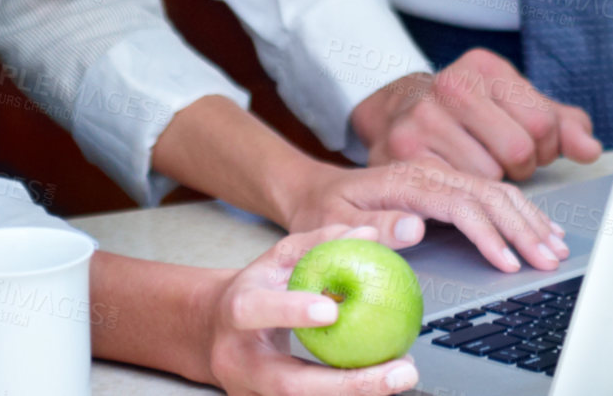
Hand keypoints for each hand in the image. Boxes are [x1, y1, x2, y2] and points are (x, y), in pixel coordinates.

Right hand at [206, 225, 418, 395]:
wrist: (211, 332)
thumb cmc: (255, 288)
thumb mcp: (278, 257)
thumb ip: (320, 243)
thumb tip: (367, 233)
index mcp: (237, 311)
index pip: (256, 311)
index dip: (291, 312)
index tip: (332, 309)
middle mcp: (239, 361)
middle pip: (290, 385)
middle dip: (349, 384)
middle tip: (399, 371)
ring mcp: (251, 393)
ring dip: (357, 394)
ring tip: (401, 377)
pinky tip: (383, 385)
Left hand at [286, 158, 567, 275]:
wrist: (314, 189)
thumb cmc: (322, 210)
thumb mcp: (333, 221)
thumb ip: (373, 225)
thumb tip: (418, 227)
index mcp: (405, 181)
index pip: (459, 203)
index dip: (488, 233)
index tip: (510, 263)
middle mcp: (428, 174)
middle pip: (487, 194)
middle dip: (523, 227)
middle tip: (549, 260)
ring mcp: (439, 177)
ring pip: (495, 191)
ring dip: (529, 218)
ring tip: (556, 247)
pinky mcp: (445, 185)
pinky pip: (490, 193)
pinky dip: (521, 211)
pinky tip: (539, 227)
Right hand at [350, 48, 602, 181]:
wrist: (397, 113)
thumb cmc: (470, 113)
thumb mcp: (515, 105)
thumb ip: (561, 124)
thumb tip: (590, 149)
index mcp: (484, 66)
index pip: (543, 123)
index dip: (546, 147)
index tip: (531, 146)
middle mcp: (452, 84)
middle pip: (519, 151)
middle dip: (521, 167)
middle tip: (504, 162)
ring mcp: (424, 117)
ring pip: (489, 177)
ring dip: (492, 186)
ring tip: (478, 167)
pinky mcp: (404, 152)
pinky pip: (456, 193)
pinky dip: (466, 197)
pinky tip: (459, 180)